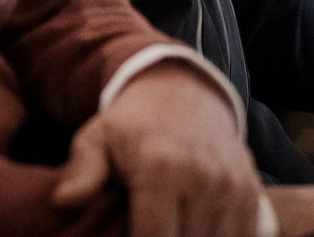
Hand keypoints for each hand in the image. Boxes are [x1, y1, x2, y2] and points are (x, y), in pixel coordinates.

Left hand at [53, 62, 260, 236]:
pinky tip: (193, 228)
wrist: (184, 91)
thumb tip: (61, 201)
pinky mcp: (252, 193)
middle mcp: (204, 179)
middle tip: (144, 229)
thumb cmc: (133, 123)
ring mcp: (233, 187)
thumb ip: (82, 170)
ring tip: (167, 225)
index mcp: (162, 168)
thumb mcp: (98, 136)